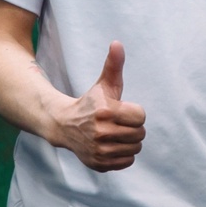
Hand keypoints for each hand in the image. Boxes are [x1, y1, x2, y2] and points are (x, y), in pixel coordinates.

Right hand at [53, 42, 145, 171]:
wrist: (64, 126)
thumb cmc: (90, 103)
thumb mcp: (103, 84)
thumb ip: (113, 65)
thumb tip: (117, 43)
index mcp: (106, 111)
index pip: (141, 116)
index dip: (134, 113)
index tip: (122, 111)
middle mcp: (101, 132)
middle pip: (140, 134)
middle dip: (133, 128)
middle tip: (119, 123)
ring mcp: (100, 150)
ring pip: (135, 149)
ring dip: (130, 142)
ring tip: (116, 134)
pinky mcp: (99, 164)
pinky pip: (127, 162)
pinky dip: (123, 155)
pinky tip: (112, 146)